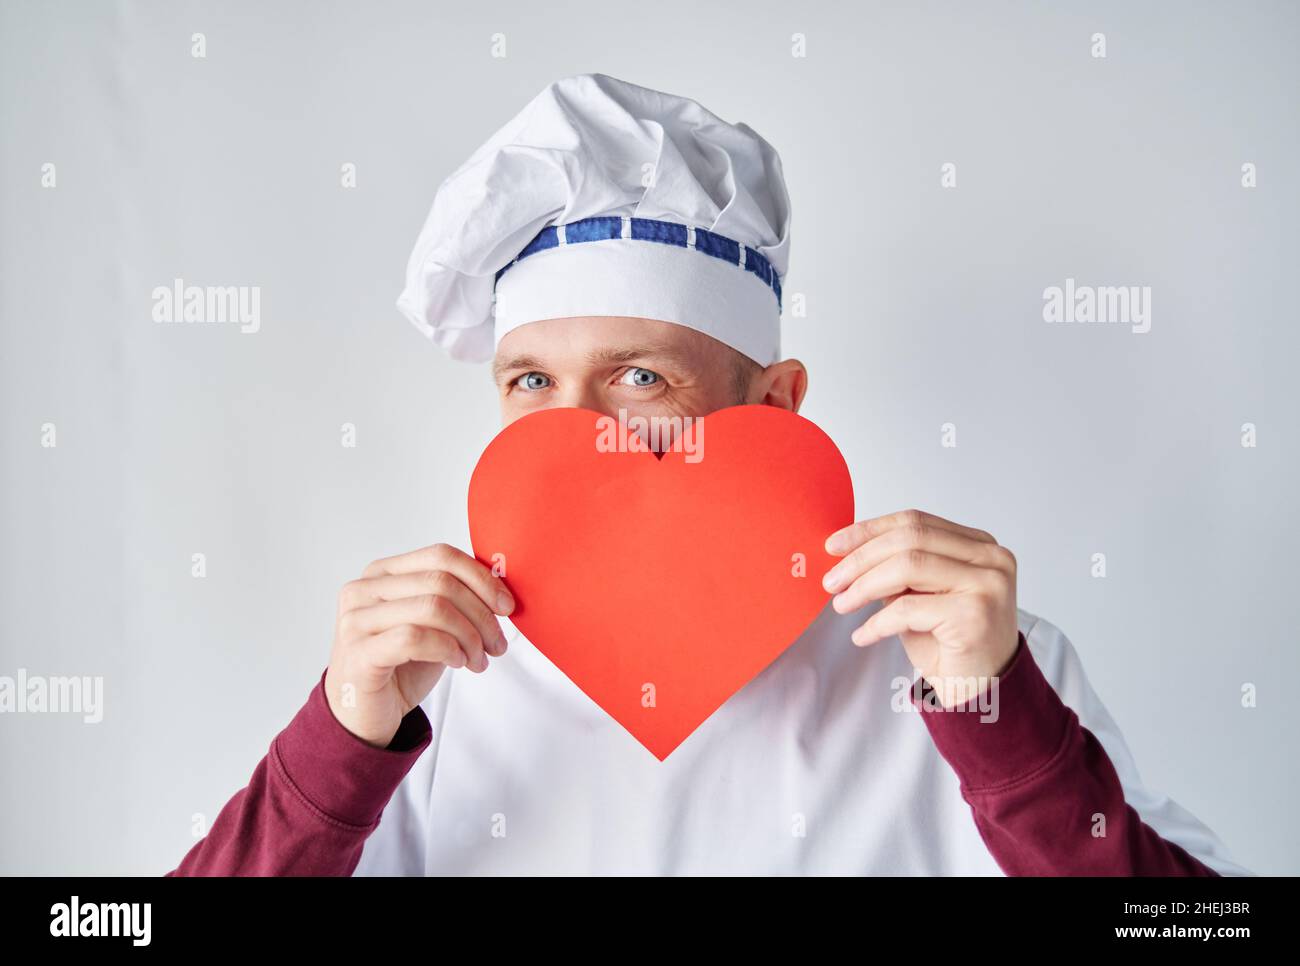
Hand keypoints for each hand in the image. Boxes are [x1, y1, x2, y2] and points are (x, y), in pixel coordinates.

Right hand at [324, 543, 514, 747]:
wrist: (363, 716)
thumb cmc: (399, 668)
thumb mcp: (432, 626)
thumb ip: (454, 601)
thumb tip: (500, 587)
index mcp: (382, 574)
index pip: (440, 556)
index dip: (481, 578)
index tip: (506, 605)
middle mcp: (363, 590)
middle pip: (441, 582)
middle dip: (481, 613)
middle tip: (497, 643)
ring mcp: (356, 620)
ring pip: (433, 607)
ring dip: (469, 636)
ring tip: (478, 659)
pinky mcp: (358, 652)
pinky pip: (415, 637)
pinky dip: (447, 649)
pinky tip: (457, 663)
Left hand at [821, 509, 1019, 707]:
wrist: (980, 692)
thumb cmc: (949, 644)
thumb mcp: (918, 596)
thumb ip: (896, 570)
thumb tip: (848, 552)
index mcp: (979, 545)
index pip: (916, 522)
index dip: (870, 530)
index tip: (834, 544)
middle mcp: (990, 558)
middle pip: (910, 540)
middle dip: (861, 559)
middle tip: (831, 581)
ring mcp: (987, 584)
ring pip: (908, 566)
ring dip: (864, 586)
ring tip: (841, 604)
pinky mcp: (975, 615)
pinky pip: (908, 609)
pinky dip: (877, 622)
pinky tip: (863, 635)